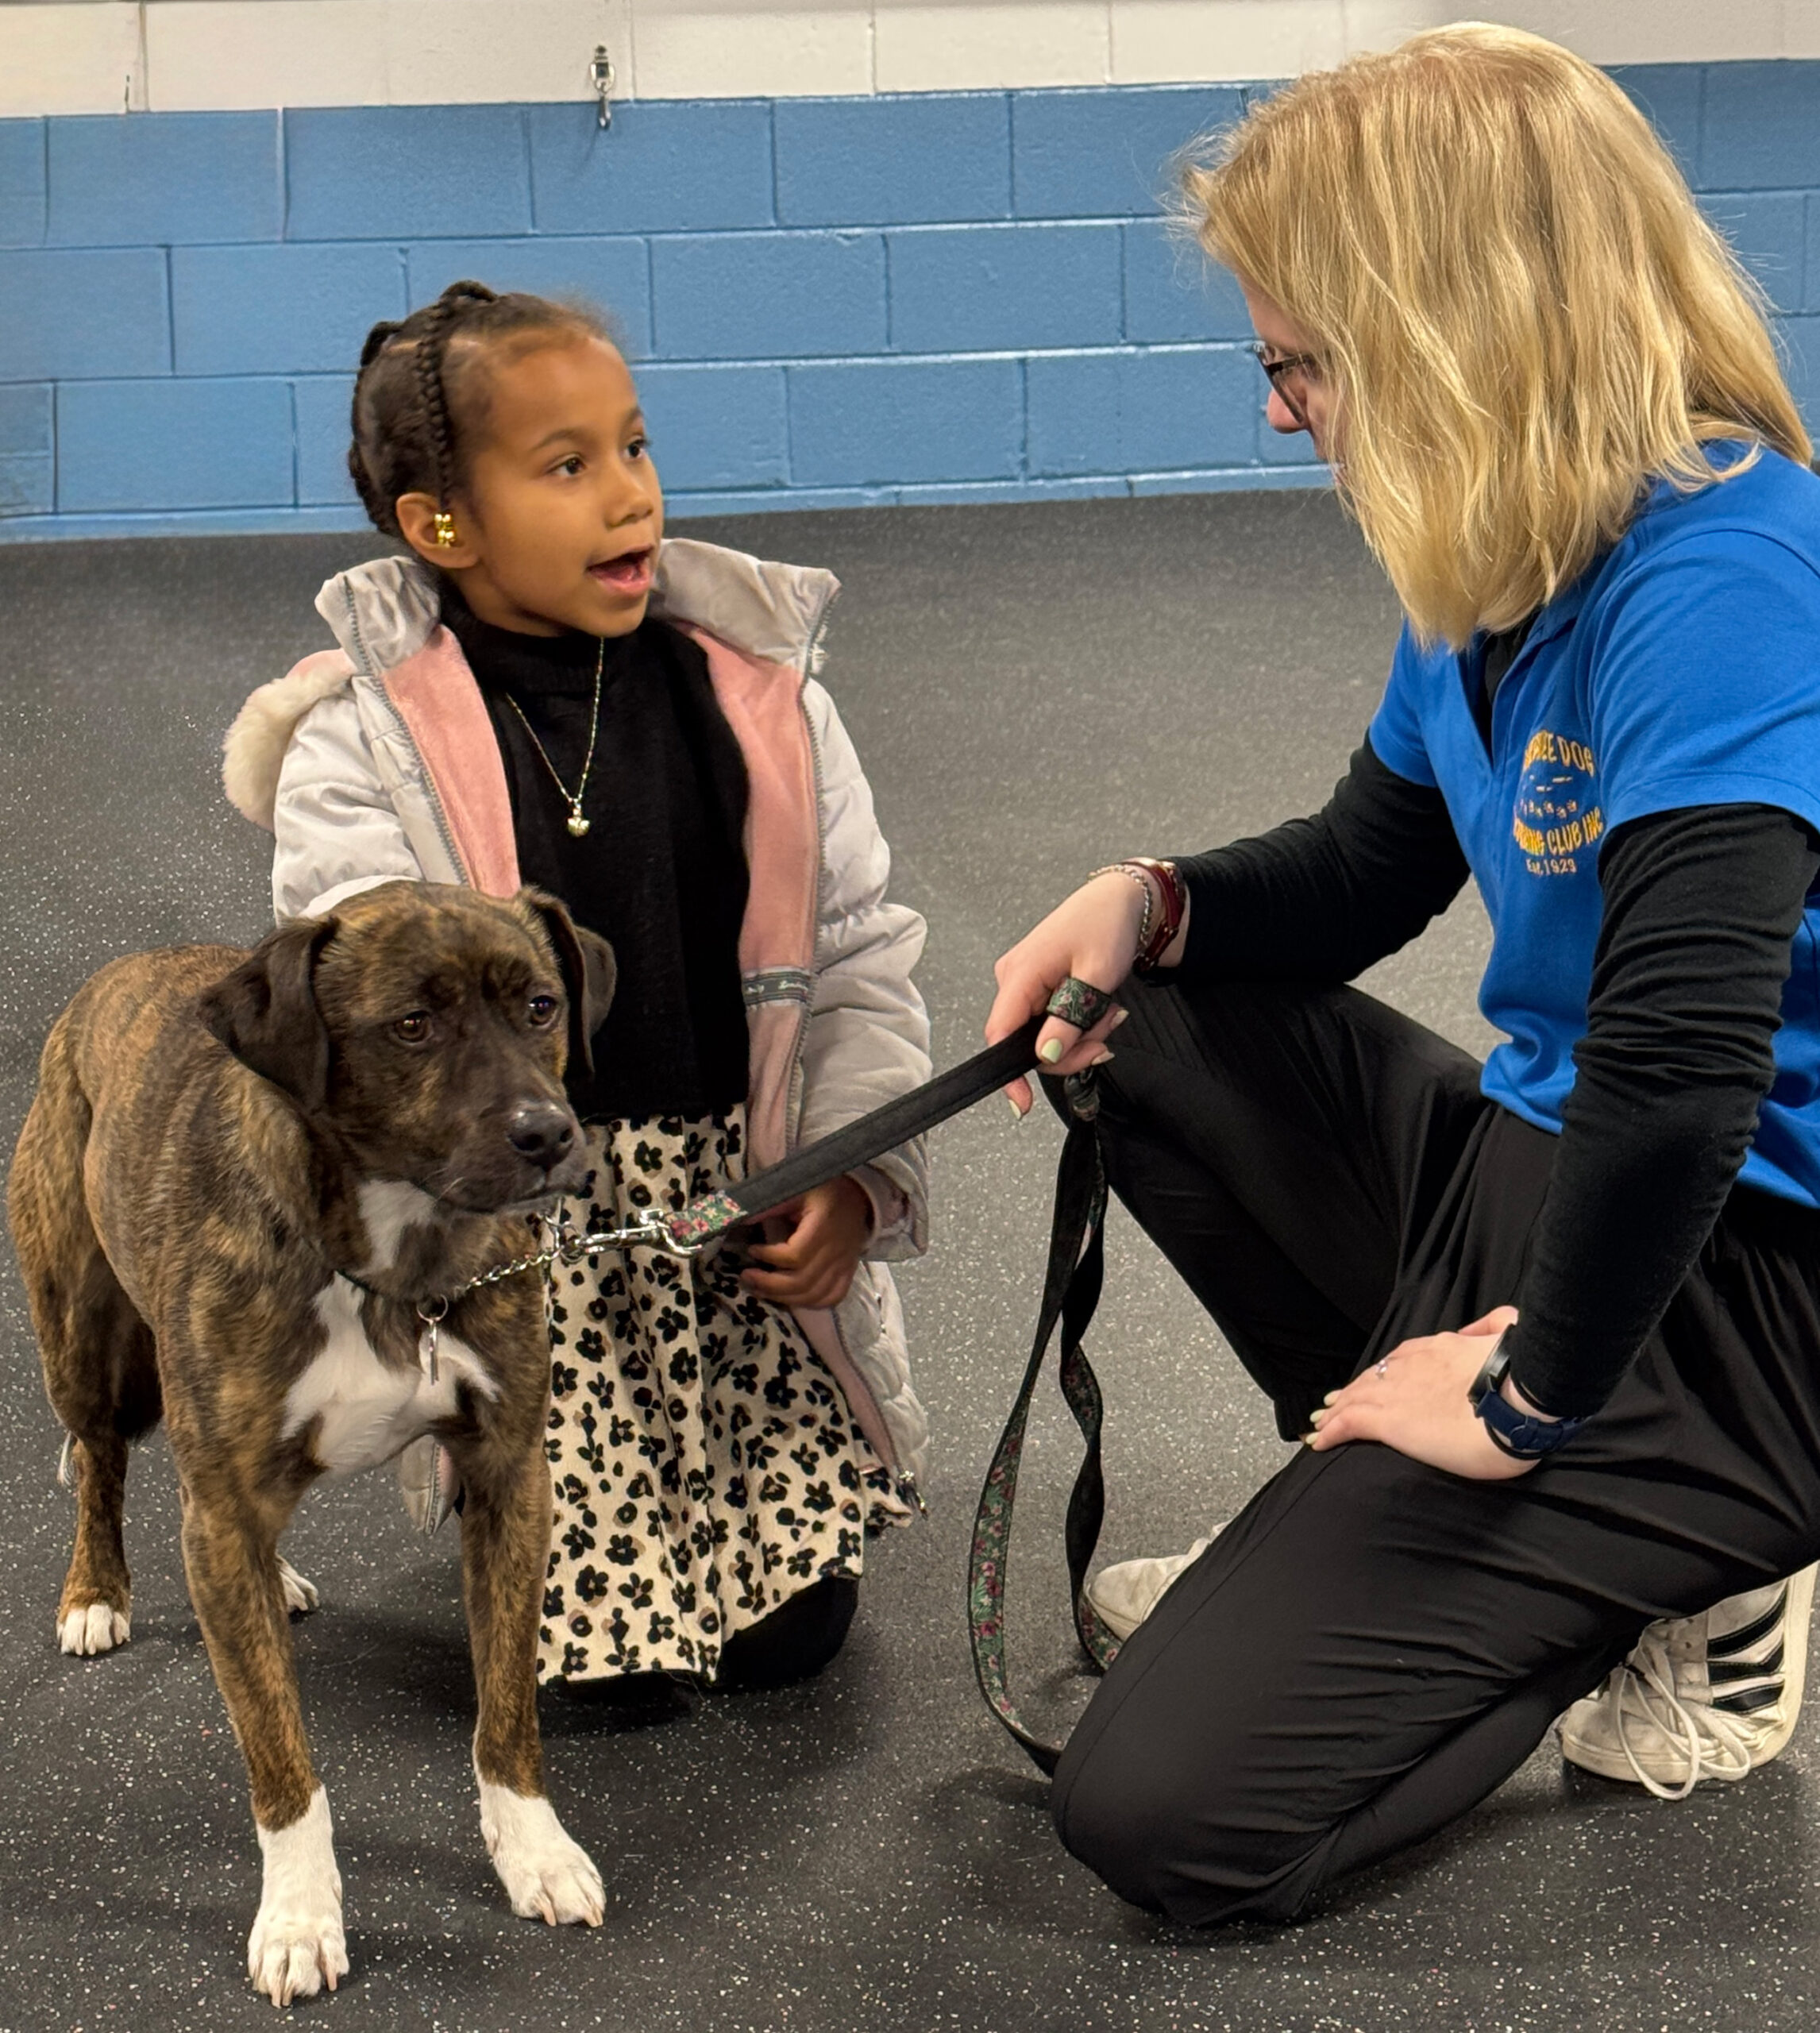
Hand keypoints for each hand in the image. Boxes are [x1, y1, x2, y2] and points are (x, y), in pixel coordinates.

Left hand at [740, 1176, 872, 1309]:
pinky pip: (832, 1297)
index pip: (796, 1255)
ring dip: (784, 1298)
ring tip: (760, 1289)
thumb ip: (771, 1205)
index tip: (752, 1249)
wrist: (858, 1197)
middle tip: (747, 1277)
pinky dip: (810, 1303)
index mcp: (824, 1226)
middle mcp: (837, 1250)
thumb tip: (741, 1219)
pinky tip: (790, 1297)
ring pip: (815, 1295)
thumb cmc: (823, 1191)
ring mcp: (845, 1264)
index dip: (770, 1257)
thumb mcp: (797, 1189)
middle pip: (803, 1281)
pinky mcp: (849, 1273)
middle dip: (770, 1285)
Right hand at [987, 874, 1152, 1116]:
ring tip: (1108, 1008)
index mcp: (1020, 975)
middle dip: (1070, 1047)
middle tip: (1106, 1037)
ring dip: (1081, 1033)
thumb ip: (1068, 1020)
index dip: (1009, 1072)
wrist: (1120, 901)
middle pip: (1028, 1041)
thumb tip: (1044, 1055)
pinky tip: (1098, 1004)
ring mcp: (1024, 983)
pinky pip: (1051, 1020)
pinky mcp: (1037, 986)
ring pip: (1045, 1034)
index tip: (1022, 1104)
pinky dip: (1078, 1022)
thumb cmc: (1106, 926)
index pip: (1000, 1034)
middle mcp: (1013, 980)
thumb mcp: (1096, 977)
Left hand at [1305, 1306, 1535, 1480]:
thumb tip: (1476, 1330)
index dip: (1383, 1373)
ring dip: (1335, 1411)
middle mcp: (1411, 1365)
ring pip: (1354, 1397)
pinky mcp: (1389, 1420)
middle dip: (1353, 1391)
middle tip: (1335, 1404)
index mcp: (1439, 1348)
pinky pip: (1349, 1423)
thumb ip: (1492, 1326)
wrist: (1520, 1400)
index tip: (1373, 1382)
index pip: (1400, 1360)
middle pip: (1371, 1378)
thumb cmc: (1525, 1375)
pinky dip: (1330, 1431)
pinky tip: (1318, 1440)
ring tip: (1321, 1423)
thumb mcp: (1511, 1332)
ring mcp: (1396, 1391)